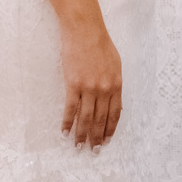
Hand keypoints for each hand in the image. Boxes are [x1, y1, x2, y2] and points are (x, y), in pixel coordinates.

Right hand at [60, 19, 122, 148]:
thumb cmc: (100, 44)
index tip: (106, 140)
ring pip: (85, 118)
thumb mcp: (115, 64)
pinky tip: (64, 132)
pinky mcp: (73, 84)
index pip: (115, 113)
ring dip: (82, 134)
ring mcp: (89, 88)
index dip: (110, 128)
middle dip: (97, 137)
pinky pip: (70, 108)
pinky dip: (67, 122)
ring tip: (79, 146)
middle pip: (100, 119)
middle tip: (93, 151)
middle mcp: (104, 89)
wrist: (85, 30)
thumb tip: (113, 99)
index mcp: (116, 84)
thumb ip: (114, 83)